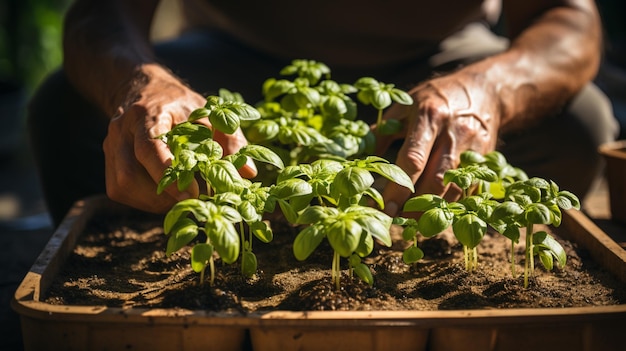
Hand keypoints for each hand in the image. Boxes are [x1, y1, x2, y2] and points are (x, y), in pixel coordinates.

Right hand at [103, 64, 255, 212]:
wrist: (141, 88)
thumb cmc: (179, 104)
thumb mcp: (208, 113)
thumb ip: (230, 140)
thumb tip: (249, 173)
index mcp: (147, 114)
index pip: (149, 147)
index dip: (168, 173)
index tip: (192, 193)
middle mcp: (122, 130)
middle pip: (131, 172)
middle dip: (163, 193)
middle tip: (193, 200)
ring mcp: (111, 146)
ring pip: (123, 185)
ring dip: (153, 200)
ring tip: (180, 199)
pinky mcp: (109, 161)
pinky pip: (119, 189)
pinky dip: (143, 199)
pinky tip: (164, 196)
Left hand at [376, 71, 500, 215]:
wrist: (485, 90)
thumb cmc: (435, 97)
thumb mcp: (404, 106)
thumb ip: (381, 133)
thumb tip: (360, 161)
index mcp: (429, 117)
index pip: (413, 160)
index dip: (397, 188)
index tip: (383, 208)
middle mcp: (453, 134)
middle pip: (434, 181)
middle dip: (413, 206)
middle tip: (394, 220)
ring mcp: (473, 149)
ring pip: (453, 190)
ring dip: (432, 210)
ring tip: (411, 220)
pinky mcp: (485, 161)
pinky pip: (466, 191)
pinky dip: (449, 205)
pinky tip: (433, 211)